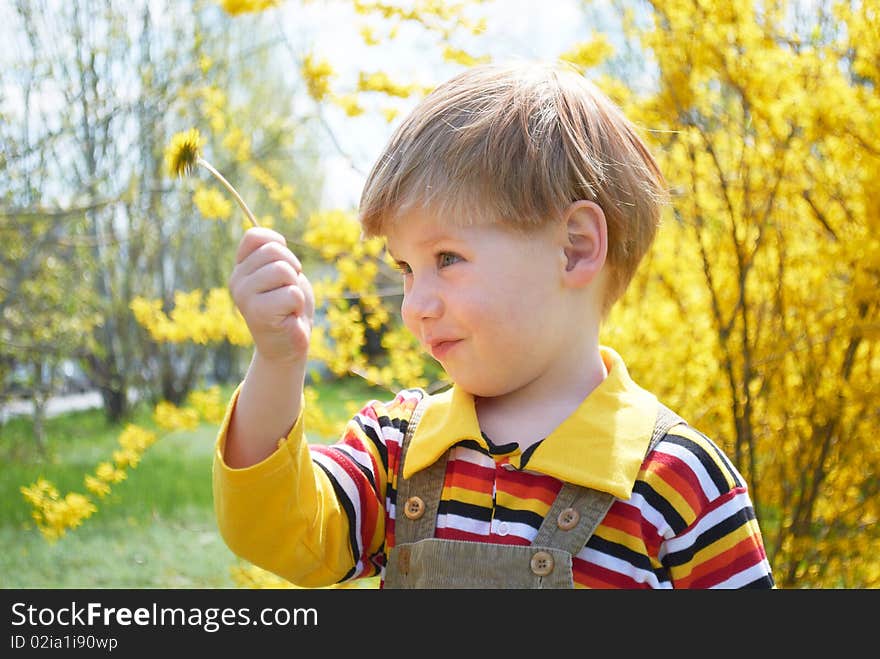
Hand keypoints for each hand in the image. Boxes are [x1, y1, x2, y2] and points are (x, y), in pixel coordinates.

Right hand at [229, 227, 314, 364]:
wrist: (288, 346)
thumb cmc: (289, 307)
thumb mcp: (283, 274)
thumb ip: (275, 255)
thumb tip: (275, 240)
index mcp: (240, 268)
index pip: (255, 236)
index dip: (278, 245)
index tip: (285, 266)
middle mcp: (236, 281)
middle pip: (274, 251)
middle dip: (292, 268)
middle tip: (288, 290)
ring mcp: (244, 297)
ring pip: (283, 270)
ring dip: (295, 287)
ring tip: (288, 304)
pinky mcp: (258, 313)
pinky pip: (292, 293)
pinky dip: (298, 305)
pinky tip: (288, 317)